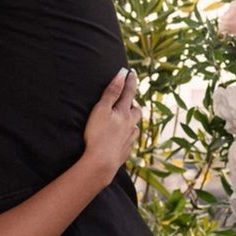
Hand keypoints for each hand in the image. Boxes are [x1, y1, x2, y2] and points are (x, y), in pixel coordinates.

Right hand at [83, 69, 139, 187]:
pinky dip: (128, 135)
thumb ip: (112, 92)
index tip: (132, 72)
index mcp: (124, 113)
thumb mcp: (101, 109)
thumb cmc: (98, 134)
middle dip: (134, 103)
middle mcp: (130, 124)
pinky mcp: (125, 151)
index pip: (129, 92)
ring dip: (133, 120)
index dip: (130, 81)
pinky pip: (130, 140)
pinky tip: (124, 138)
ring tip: (128, 118)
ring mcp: (129, 139)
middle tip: (130, 99)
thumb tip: (122, 74)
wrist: (102, 162)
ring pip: (135, 126)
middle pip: (136, 111)